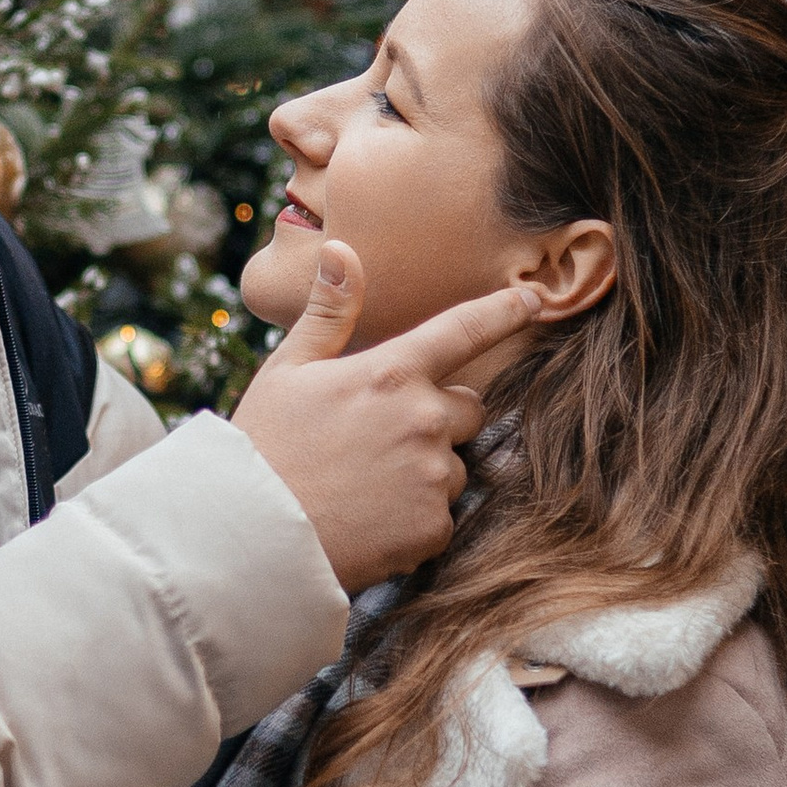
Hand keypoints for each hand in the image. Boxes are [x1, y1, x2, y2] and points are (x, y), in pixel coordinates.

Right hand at [229, 244, 540, 591]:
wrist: (250, 537)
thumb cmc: (264, 447)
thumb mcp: (287, 370)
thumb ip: (330, 312)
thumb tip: (342, 249)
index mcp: (391, 373)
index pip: (464, 330)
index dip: (506, 311)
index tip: (536, 299)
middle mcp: (424, 419)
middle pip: (469, 408)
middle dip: (439, 418)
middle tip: (379, 439)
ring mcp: (434, 475)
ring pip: (454, 466)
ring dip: (426, 473)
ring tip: (364, 486)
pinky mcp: (434, 526)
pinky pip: (442, 516)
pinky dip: (415, 519)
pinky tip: (370, 520)